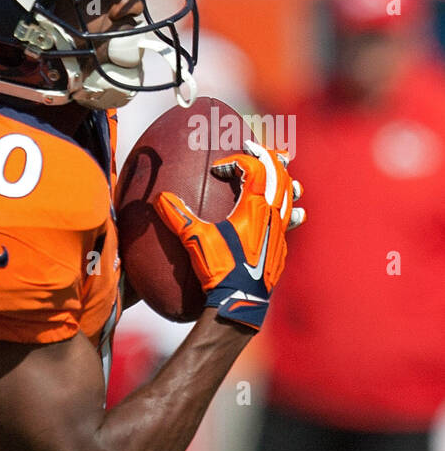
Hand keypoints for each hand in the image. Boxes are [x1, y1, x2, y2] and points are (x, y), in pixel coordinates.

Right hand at [153, 140, 302, 330]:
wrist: (241, 301)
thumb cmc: (219, 269)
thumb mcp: (194, 240)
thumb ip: (177, 216)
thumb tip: (159, 197)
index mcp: (254, 207)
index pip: (256, 168)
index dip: (238, 161)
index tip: (219, 170)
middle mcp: (273, 214)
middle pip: (280, 174)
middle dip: (268, 157)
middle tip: (254, 149)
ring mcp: (280, 230)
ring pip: (290, 194)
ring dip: (283, 178)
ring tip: (280, 170)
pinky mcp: (281, 246)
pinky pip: (291, 218)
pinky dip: (288, 207)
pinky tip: (290, 211)